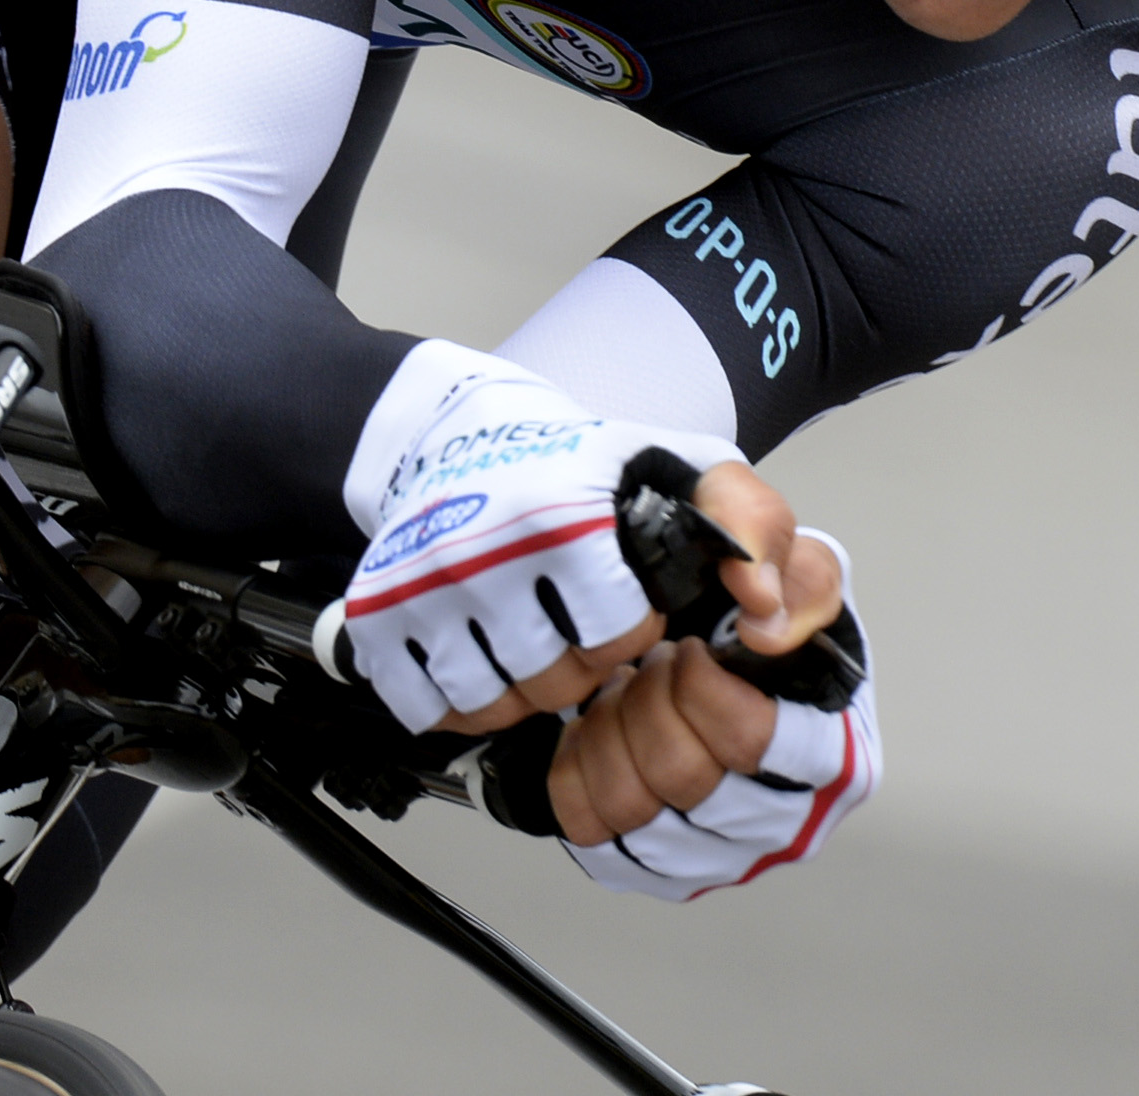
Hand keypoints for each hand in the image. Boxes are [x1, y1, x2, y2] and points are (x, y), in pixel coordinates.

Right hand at [335, 348, 823, 735]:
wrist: (454, 432)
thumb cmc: (579, 461)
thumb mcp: (686, 466)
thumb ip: (755, 525)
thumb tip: (763, 612)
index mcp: (561, 515)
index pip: (617, 639)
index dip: (630, 629)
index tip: (623, 597)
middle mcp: (481, 550)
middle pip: (552, 681)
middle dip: (574, 662)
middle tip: (569, 617)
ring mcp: (421, 584)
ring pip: (490, 703)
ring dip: (516, 685)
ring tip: (527, 635)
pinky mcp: (375, 612)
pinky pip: (424, 707)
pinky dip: (451, 697)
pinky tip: (473, 652)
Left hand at [549, 535, 879, 899]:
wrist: (701, 632)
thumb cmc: (748, 600)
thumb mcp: (771, 538)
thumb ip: (774, 547)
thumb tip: (763, 616)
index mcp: (838, 757)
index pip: (753, 740)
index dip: (702, 686)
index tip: (691, 645)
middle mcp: (787, 825)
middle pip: (683, 779)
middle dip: (651, 700)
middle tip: (658, 662)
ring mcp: (722, 858)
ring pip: (632, 813)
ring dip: (614, 732)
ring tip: (633, 692)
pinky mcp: (660, 871)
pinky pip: (592, 833)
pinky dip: (581, 769)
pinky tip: (606, 731)